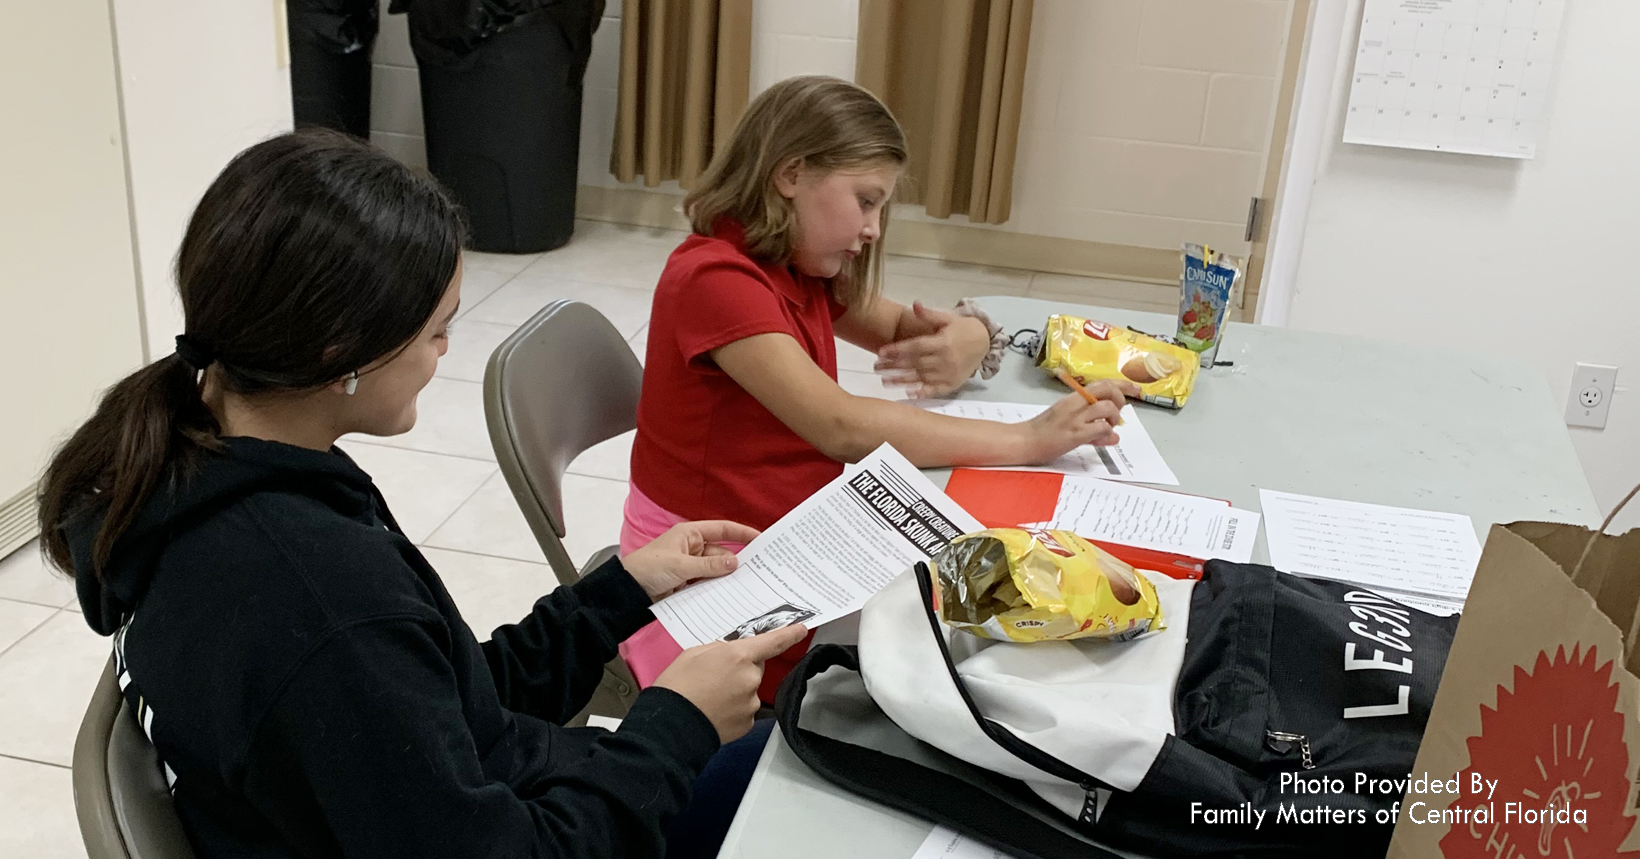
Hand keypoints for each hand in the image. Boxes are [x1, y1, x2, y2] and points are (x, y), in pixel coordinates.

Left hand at [621, 520, 759, 600]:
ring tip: (746, 587)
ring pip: (716, 570)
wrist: (628, 591)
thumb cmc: (649, 568)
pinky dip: (716, 587)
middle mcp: (693, 547)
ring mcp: (691, 565)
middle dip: (736, 562)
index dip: (742, 532)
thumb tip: (735, 563)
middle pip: (722, 553)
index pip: (723, 529)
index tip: (761, 539)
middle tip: (758, 573)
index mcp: (691, 534)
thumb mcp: (681, 566)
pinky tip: (728, 594)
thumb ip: (709, 566)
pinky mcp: (688, 581)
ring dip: (726, 577)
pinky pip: (708, 582)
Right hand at [655, 624, 808, 742]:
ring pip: (749, 691)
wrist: (670, 725)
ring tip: (709, 697)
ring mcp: (751, 703)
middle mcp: (750, 678)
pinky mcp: (748, 723)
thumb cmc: (677, 686)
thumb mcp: (693, 654)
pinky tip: (715, 711)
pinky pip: (745, 711)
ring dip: (736, 691)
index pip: (772, 642)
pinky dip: (734, 710)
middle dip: (741, 669)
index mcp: (738, 656)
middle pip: (755, 668)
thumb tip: (730, 653)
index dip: (789, 635)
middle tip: (714, 677)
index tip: (801, 630)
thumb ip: (719, 650)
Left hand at [873, 302, 991, 397]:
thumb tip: (914, 304)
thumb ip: (930, 314)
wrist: (985, 342)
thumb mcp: (948, 318)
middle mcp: (944, 359)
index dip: (897, 350)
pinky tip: (908, 393)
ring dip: (901, 381)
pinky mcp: (952, 384)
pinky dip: (922, 393)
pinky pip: (935, 390)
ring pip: (921, 378)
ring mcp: (948, 374)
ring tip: (884, 381)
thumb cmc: (963, 329)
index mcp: (942, 342)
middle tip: (876, 367)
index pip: (915, 347)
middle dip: (894, 366)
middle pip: (914, 364)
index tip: (881, 352)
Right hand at [1020, 384, 1133, 462]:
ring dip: (1114, 417)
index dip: (1122, 384)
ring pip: (1107, 408)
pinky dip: (1107, 433)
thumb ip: (1092, 427)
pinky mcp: (1075, 433)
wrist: (1024, 441)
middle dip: (1120, 398)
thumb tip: (1114, 436)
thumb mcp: (1067, 422)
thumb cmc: (1042, 431)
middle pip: (1107, 389)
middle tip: (1119, 411)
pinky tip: (1101, 438)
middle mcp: (1075, 403)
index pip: (1101, 383)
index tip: (1135, 389)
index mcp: (1073, 397)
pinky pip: (1101, 427)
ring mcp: (1075, 418)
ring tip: (1108, 426)